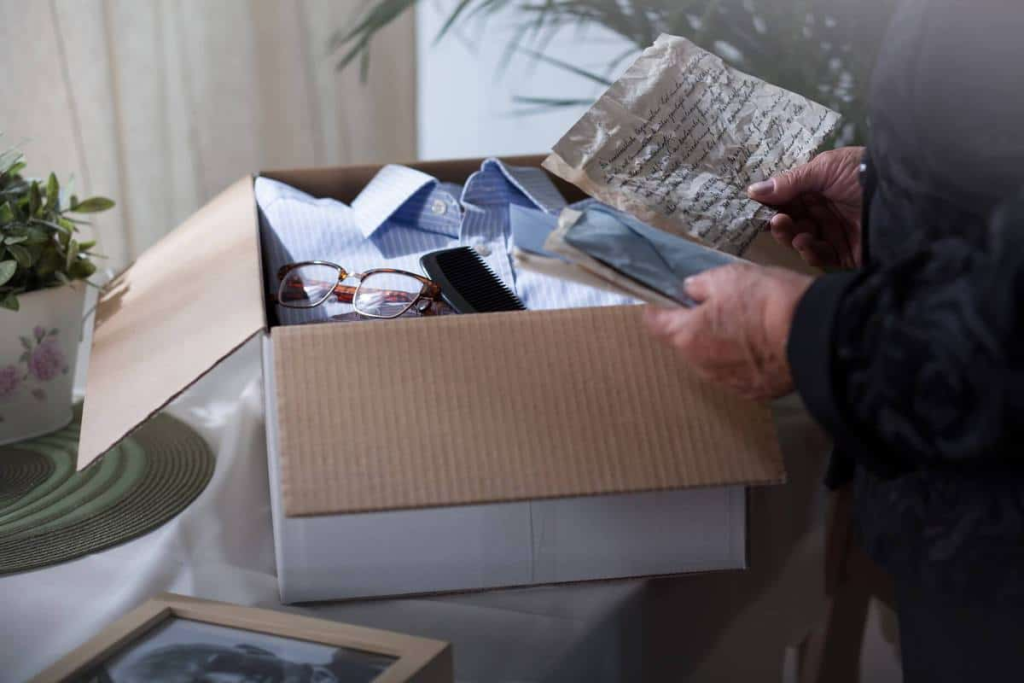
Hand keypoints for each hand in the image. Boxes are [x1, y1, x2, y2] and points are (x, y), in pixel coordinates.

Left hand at [644, 263, 812, 400]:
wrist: (813, 333)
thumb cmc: (766, 301)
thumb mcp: (728, 276)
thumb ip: (700, 284)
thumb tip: (691, 290)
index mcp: (687, 336)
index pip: (655, 323)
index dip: (659, 308)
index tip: (667, 299)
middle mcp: (700, 365)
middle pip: (686, 342)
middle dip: (697, 325)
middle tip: (722, 306)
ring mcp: (727, 382)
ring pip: (713, 359)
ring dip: (721, 344)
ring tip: (748, 325)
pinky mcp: (753, 392)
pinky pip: (739, 373)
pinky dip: (745, 361)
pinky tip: (764, 345)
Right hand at [748, 146, 864, 269]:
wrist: (900, 197)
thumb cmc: (861, 175)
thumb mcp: (824, 169)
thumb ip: (789, 182)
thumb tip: (752, 190)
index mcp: (819, 189)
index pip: (788, 200)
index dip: (772, 205)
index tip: (756, 207)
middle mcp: (825, 212)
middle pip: (792, 223)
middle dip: (781, 224)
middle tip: (776, 221)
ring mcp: (834, 234)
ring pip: (801, 241)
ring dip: (792, 238)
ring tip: (795, 233)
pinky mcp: (844, 254)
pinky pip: (819, 258)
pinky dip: (809, 252)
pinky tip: (806, 243)